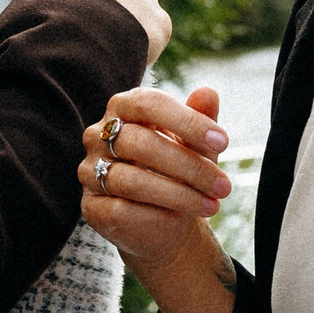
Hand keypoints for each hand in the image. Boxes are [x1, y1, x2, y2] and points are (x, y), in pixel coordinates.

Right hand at [79, 86, 231, 270]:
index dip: (187, 121)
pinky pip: (122, 211)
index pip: (148, 104)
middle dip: (189, 166)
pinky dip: (157, 216)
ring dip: (179, 195)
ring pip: (132, 181)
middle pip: (140, 143)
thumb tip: (208, 93)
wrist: (165, 219)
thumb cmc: (179, 171)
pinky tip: (180, 219)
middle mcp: (99, 136)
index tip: (223, 142)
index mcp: (123, 108)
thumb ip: (201, 118)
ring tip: (211, 205)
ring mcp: (90, 172)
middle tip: (224, 185)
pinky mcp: (91, 208)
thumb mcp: (196, 144)